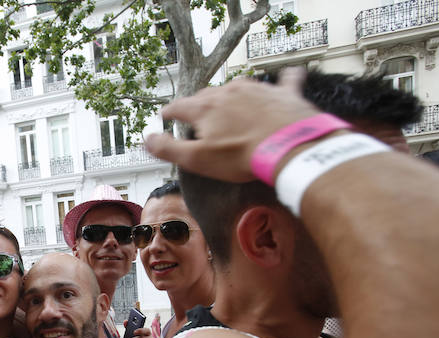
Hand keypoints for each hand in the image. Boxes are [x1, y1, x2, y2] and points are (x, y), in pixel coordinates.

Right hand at [144, 67, 319, 181]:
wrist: (290, 147)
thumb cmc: (243, 155)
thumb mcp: (198, 159)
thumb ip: (169, 148)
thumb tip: (148, 139)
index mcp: (206, 108)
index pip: (179, 106)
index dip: (169, 112)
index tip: (165, 114)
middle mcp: (228, 92)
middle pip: (206, 96)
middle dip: (199, 105)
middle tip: (197, 116)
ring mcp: (256, 90)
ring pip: (237, 88)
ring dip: (230, 95)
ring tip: (229, 105)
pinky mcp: (281, 95)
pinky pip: (282, 82)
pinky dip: (282, 80)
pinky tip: (288, 76)